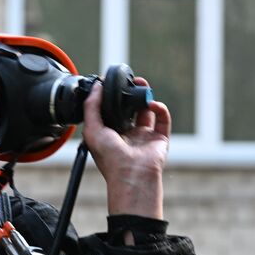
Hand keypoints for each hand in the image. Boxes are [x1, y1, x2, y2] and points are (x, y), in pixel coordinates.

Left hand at [81, 75, 170, 219]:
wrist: (132, 174)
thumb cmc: (110, 158)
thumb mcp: (92, 130)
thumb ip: (91, 107)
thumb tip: (96, 87)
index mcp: (110, 134)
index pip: (112, 110)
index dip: (112, 96)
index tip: (112, 83)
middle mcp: (127, 134)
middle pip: (130, 108)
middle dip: (131, 93)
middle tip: (131, 80)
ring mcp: (144, 136)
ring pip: (147, 111)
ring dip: (145, 96)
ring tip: (142, 85)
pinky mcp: (160, 138)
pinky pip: (162, 119)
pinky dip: (160, 108)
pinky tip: (153, 104)